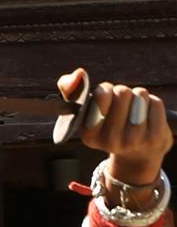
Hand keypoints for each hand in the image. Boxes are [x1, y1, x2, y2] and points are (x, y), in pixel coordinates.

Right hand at [58, 68, 172, 185]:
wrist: (137, 153)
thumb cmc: (108, 124)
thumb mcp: (86, 110)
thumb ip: (71, 89)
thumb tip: (78, 73)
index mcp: (89, 135)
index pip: (101, 94)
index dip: (106, 90)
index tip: (106, 99)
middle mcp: (110, 141)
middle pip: (122, 92)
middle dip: (123, 93)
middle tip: (122, 107)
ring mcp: (133, 141)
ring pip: (140, 95)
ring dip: (139, 97)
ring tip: (135, 111)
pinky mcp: (154, 138)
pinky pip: (155, 103)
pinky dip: (153, 104)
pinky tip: (147, 117)